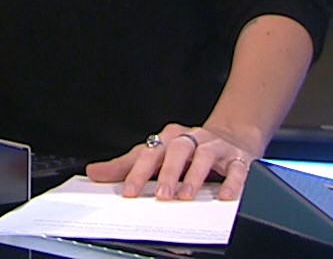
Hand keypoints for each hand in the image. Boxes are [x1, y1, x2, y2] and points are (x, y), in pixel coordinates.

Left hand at [85, 122, 260, 201]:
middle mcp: (191, 139)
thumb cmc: (188, 149)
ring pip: (204, 156)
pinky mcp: (237, 158)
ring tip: (186, 196)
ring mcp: (214, 147)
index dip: (138, 172)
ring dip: (194, 176)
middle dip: (168, 173)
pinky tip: (224, 196)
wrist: (232, 136)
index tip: (129, 192)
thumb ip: (126, 165)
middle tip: (160, 194)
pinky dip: (231, 182)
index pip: (150, 153)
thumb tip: (95, 172)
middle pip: (177, 151)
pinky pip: (236, 169)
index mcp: (169, 138)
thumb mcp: (156, 154)